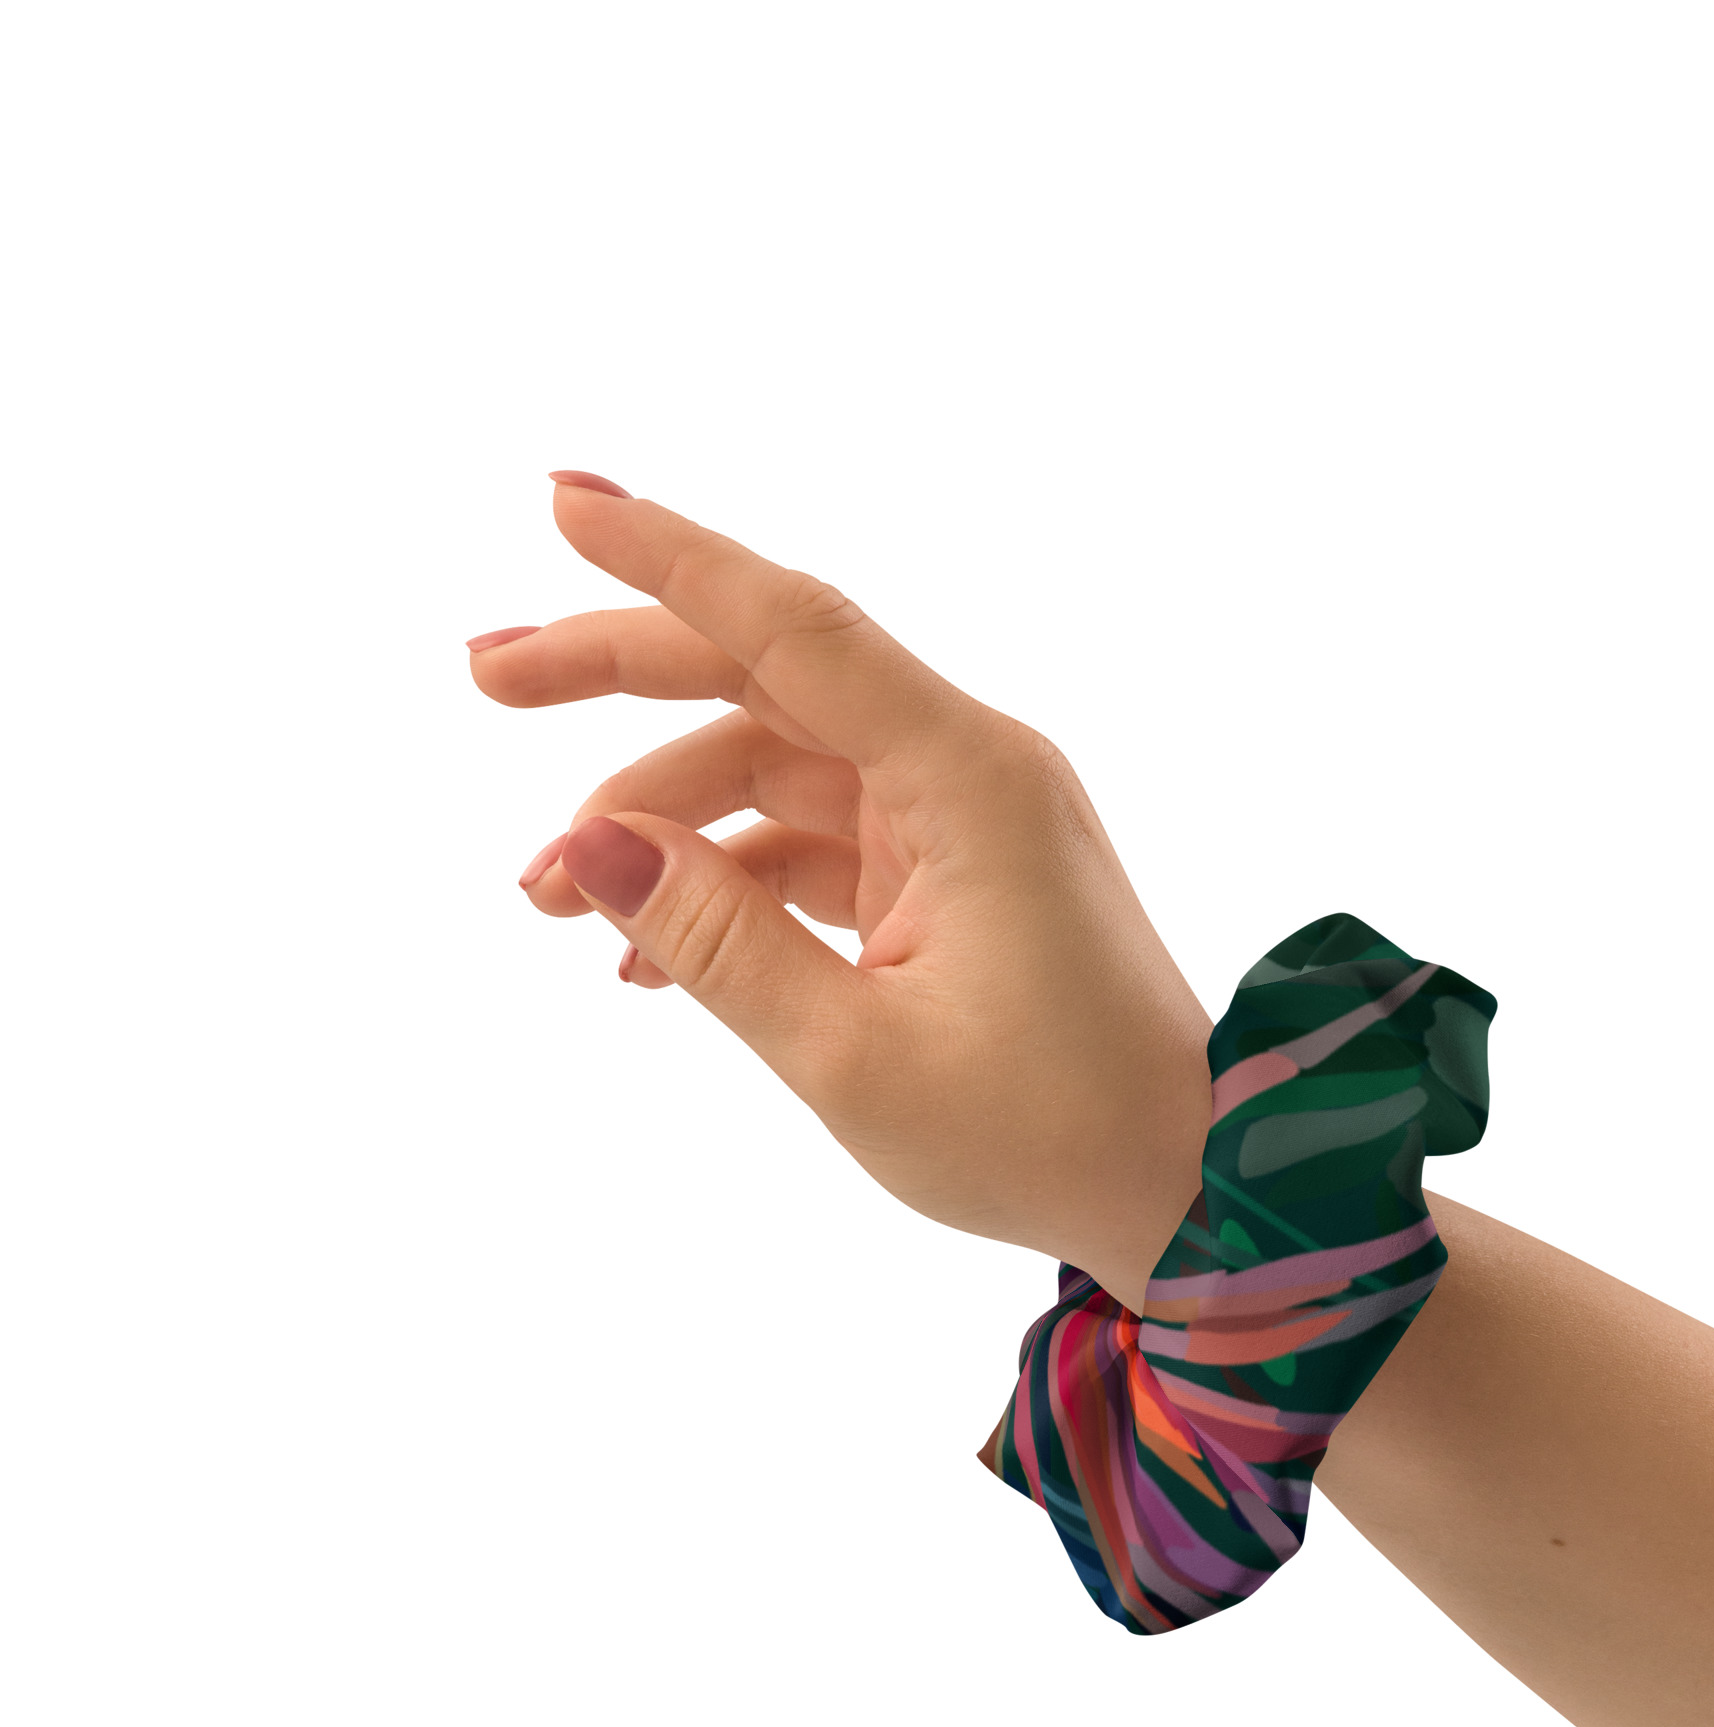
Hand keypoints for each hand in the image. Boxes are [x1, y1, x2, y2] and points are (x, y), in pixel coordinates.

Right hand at [471, 473, 1213, 1310]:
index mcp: (968, 778)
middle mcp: (965, 771)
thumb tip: (589, 844)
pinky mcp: (946, 879)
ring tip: (543, 896)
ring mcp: (956, 824)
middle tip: (482, 674)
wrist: (1180, 1187)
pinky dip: (725, 882)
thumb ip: (717, 943)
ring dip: (657, 818)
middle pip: (767, 677)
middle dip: (621, 674)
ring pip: (774, 769)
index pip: (794, 626)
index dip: (670, 557)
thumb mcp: (855, 1055)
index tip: (561, 501)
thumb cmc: (1047, 1134)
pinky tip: (639, 954)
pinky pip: (808, 845)